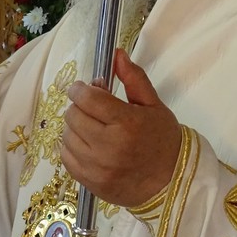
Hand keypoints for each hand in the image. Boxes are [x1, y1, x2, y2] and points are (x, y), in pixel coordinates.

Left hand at [62, 50, 180, 208]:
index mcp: (127, 123)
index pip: (87, 98)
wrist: (170, 182)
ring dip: (75, 127)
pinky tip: (88, 145)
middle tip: (93, 109)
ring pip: (66, 135)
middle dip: (79, 107)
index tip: (84, 88)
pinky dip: (72, 147)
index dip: (80, 89)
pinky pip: (65, 157)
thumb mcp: (154, 105)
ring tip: (92, 128)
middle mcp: (109, 146)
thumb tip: (116, 53)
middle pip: (73, 115)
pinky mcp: (90, 182)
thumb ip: (133, 78)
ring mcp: (97, 167)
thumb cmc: (163, 141)